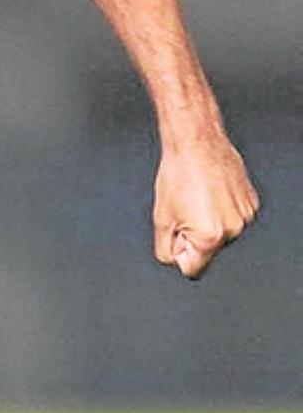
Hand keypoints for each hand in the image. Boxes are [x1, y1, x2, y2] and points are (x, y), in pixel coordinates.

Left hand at [153, 132, 259, 278]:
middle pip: (208, 250)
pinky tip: (213, 190)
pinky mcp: (251, 203)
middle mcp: (232, 230)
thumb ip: (166, 249)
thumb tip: (175, 259)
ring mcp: (245, 216)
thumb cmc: (178, 175)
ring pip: (221, 233)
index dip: (179, 251)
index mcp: (210, 237)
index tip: (177, 231)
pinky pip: (232, 217)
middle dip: (194, 234)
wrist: (196, 143)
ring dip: (208, 221)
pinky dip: (222, 208)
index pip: (192, 269)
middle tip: (186, 207)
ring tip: (199, 196)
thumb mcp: (161, 219)